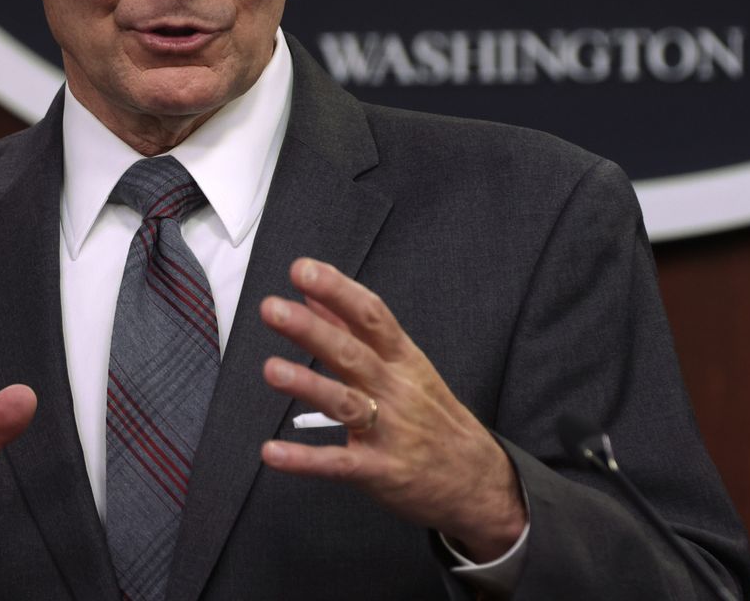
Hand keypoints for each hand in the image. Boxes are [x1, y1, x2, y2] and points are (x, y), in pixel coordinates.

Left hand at [259, 258, 527, 560]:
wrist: (478, 480)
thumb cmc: (435, 417)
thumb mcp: (407, 366)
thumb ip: (356, 331)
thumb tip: (315, 297)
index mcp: (403, 360)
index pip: (371, 316)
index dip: (337, 290)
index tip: (302, 269)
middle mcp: (396, 390)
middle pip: (352, 353)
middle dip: (312, 330)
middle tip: (273, 308)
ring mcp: (389, 431)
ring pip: (345, 403)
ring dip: (309, 385)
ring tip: (272, 370)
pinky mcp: (379, 471)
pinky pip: (338, 463)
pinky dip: (305, 459)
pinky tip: (273, 452)